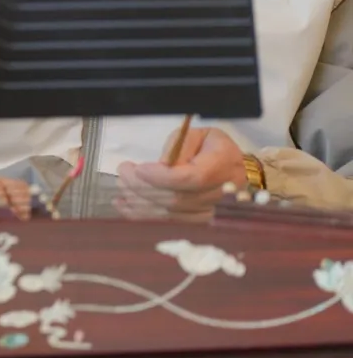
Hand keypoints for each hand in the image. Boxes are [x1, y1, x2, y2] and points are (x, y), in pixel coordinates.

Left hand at [116, 127, 248, 217]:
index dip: (161, 177)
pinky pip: (170, 222)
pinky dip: (144, 215)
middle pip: (177, 198)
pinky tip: (125, 206)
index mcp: (223, 164)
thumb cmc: (211, 148)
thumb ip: (179, 148)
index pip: (192, 178)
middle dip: (142, 187)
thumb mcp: (197, 135)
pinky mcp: (200, 221)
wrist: (234, 168)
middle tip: (123, 172)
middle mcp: (222, 193)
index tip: (138, 168)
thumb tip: (160, 166)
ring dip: (140, 201)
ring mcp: (212, 211)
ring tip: (122, 186)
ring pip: (170, 213)